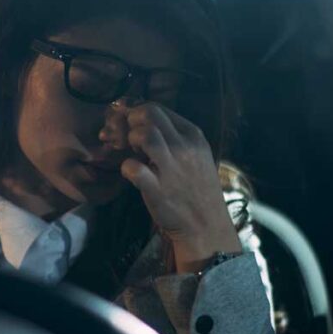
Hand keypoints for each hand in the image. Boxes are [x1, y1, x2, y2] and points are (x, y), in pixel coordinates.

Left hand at [99, 101, 241, 271]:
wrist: (206, 226)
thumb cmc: (195, 188)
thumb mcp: (194, 155)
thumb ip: (172, 136)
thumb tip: (137, 120)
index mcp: (193, 135)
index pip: (157, 108)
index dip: (135, 114)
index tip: (130, 129)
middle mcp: (185, 147)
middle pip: (148, 114)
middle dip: (130, 123)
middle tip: (128, 141)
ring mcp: (172, 168)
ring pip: (143, 134)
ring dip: (129, 141)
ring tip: (132, 154)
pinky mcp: (157, 189)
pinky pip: (132, 167)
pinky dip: (126, 168)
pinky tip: (131, 174)